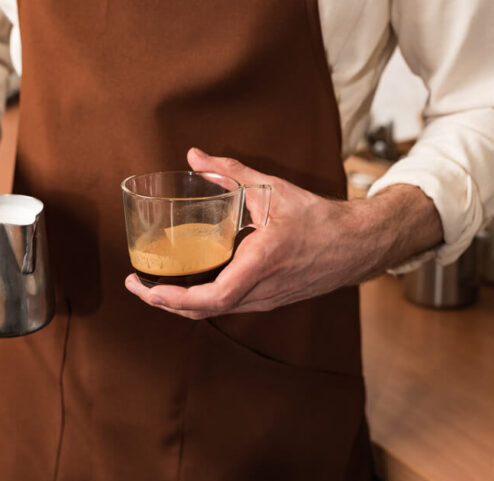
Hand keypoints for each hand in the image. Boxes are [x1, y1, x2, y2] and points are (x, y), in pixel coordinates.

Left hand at [125, 148, 442, 318]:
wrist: (356, 246)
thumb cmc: (318, 219)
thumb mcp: (272, 190)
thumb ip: (230, 172)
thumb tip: (195, 156)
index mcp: (261, 263)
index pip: (211, 297)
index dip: (173, 298)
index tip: (145, 287)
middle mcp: (261, 290)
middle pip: (203, 312)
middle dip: (164, 303)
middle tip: (137, 286)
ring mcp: (266, 300)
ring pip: (215, 312)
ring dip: (181, 304)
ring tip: (156, 286)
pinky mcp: (270, 301)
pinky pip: (229, 306)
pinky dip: (202, 301)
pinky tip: (190, 284)